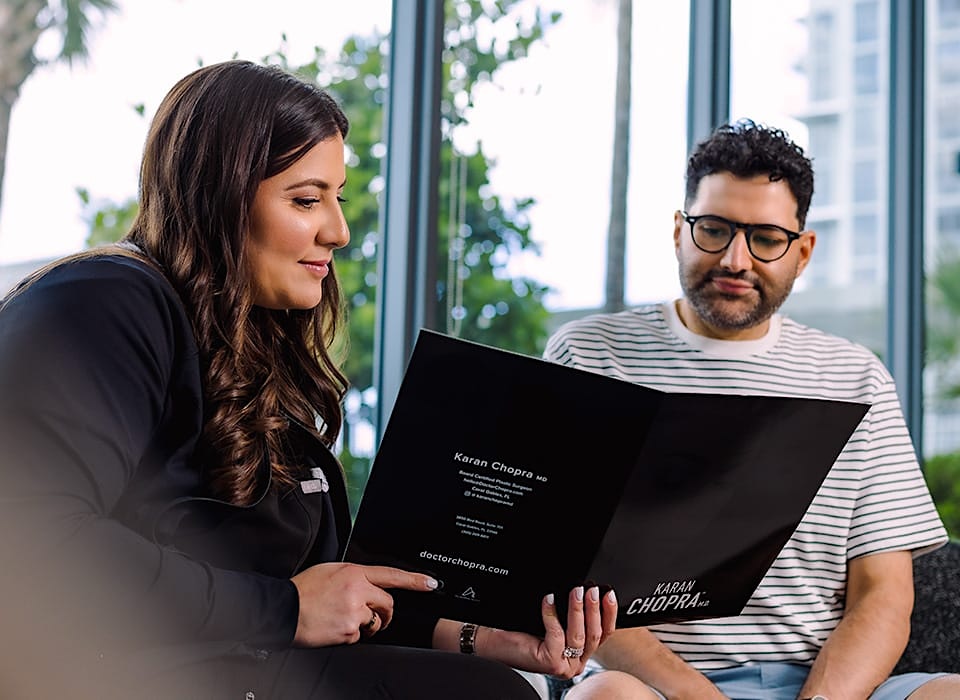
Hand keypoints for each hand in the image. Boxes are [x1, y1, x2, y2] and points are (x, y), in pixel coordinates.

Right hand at [291, 562, 437, 646]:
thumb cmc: (302, 590)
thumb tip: (365, 583)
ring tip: (342, 618)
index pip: (391, 574)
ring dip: (365, 624)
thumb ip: (352, 576)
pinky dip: (349, 635)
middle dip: (384, 612)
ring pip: (374, 621)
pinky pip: (358, 636)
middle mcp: (357, 590)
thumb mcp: (329, 571)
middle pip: (387, 603)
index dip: (414, 580)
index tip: (430, 583)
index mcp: (354, 572)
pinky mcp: (348, 632)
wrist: (282, 610)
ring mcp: (354, 612)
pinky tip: (333, 627)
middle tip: (373, 615)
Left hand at [469, 585, 617, 678]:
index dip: (609, 613)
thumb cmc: (523, 629)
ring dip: (577, 610)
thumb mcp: (556, 622)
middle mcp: (576, 664)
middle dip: (594, 609)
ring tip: (576, 591)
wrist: (496, 640)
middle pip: (594, 635)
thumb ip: (573, 615)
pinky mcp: (550, 663)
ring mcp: (564, 666)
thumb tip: (587, 591)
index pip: (604, 634)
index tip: (609, 594)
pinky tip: (548, 599)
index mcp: (581, 654)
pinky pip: (557, 633)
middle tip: (592, 589)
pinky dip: (552, 614)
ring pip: (578, 635)